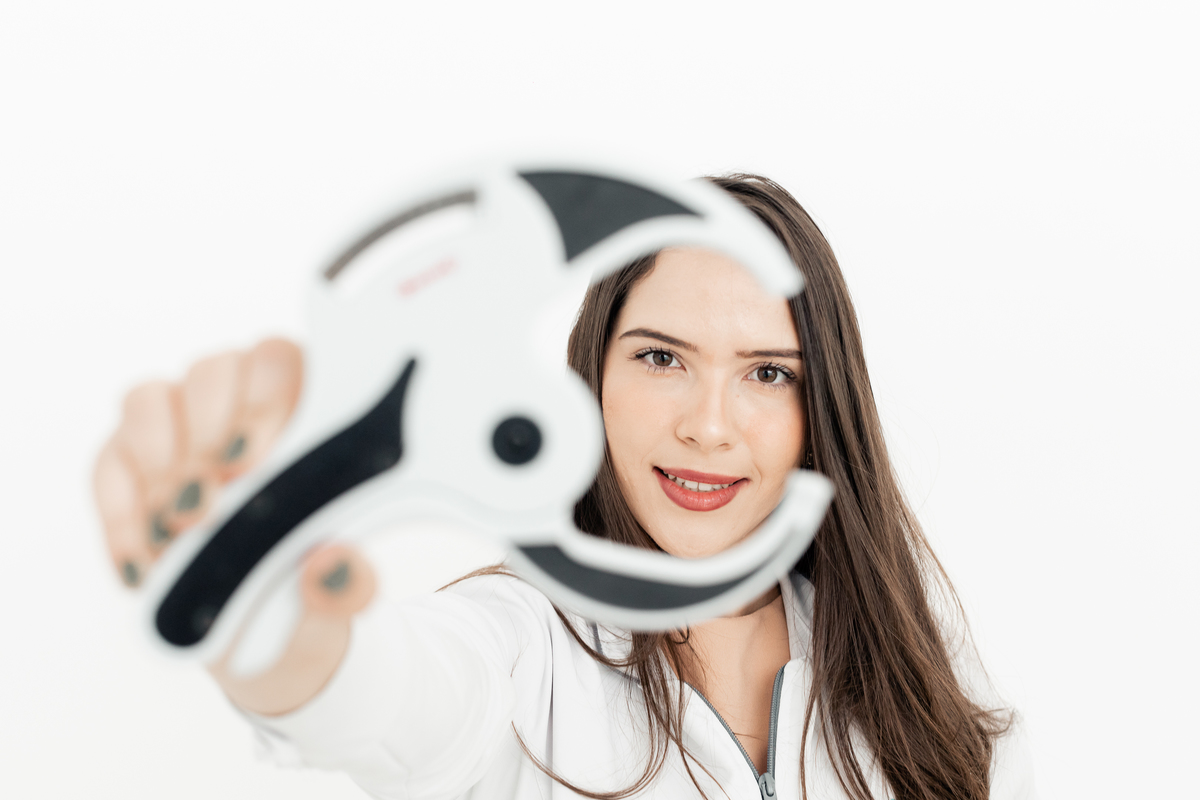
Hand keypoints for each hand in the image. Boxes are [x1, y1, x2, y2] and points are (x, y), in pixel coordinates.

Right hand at [93, 338, 376, 714]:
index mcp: (309, 406)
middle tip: (205, 507)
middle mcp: (241, 399)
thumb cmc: (315, 581)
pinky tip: (142, 562)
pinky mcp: (130, 463)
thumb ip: (348, 582)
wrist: (268, 626)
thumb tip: (334, 567)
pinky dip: (121, 512)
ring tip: (174, 528)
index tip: (251, 462)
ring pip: (148, 400)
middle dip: (204, 438)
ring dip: (158, 462)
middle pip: (211, 372)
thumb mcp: (344, 593)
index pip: (281, 360)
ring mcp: (180, 424)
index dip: (260, 399)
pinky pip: (109, 462)